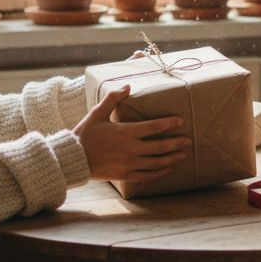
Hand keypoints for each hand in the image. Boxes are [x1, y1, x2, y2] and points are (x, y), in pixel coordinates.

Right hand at [74, 85, 190, 183]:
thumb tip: (128, 85)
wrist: (72, 158)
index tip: (180, 121)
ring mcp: (129, 164)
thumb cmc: (84, 134)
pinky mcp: (125, 175)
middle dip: (176, 143)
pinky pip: (147, 176)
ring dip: (172, 158)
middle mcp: (130, 149)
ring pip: (156, 163)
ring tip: (183, 154)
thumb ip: (113, 98)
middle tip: (188, 140)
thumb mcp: (97, 113)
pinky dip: (160, 173)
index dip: (169, 123)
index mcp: (125, 132)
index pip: (154, 127)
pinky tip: (168, 169)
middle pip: (160, 147)